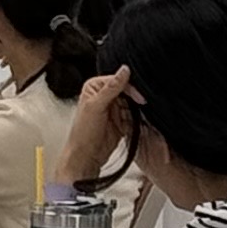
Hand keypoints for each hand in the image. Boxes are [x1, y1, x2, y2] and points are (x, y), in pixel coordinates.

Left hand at [65, 63, 135, 185]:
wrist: (85, 157)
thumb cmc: (83, 133)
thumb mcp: (96, 106)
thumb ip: (111, 88)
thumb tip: (124, 70)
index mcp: (95, 87)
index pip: (118, 81)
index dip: (130, 88)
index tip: (139, 98)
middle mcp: (104, 96)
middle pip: (128, 92)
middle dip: (135, 100)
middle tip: (143, 107)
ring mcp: (114, 110)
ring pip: (133, 105)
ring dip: (138, 111)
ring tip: (137, 118)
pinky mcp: (121, 122)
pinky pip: (135, 117)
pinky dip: (138, 120)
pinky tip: (139, 123)